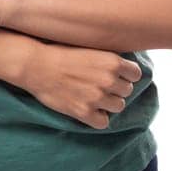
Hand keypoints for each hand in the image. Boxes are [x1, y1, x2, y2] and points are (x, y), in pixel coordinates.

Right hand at [20, 43, 142, 129]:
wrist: (36, 65)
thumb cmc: (59, 53)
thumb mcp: (90, 48)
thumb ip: (108, 59)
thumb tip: (122, 67)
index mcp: (112, 61)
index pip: (135, 74)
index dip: (126, 75)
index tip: (116, 75)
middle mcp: (108, 80)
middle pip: (127, 91)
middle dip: (116, 89)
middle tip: (100, 86)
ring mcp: (96, 98)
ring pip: (118, 107)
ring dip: (108, 104)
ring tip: (94, 97)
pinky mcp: (84, 112)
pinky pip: (103, 122)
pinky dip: (97, 118)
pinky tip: (88, 110)